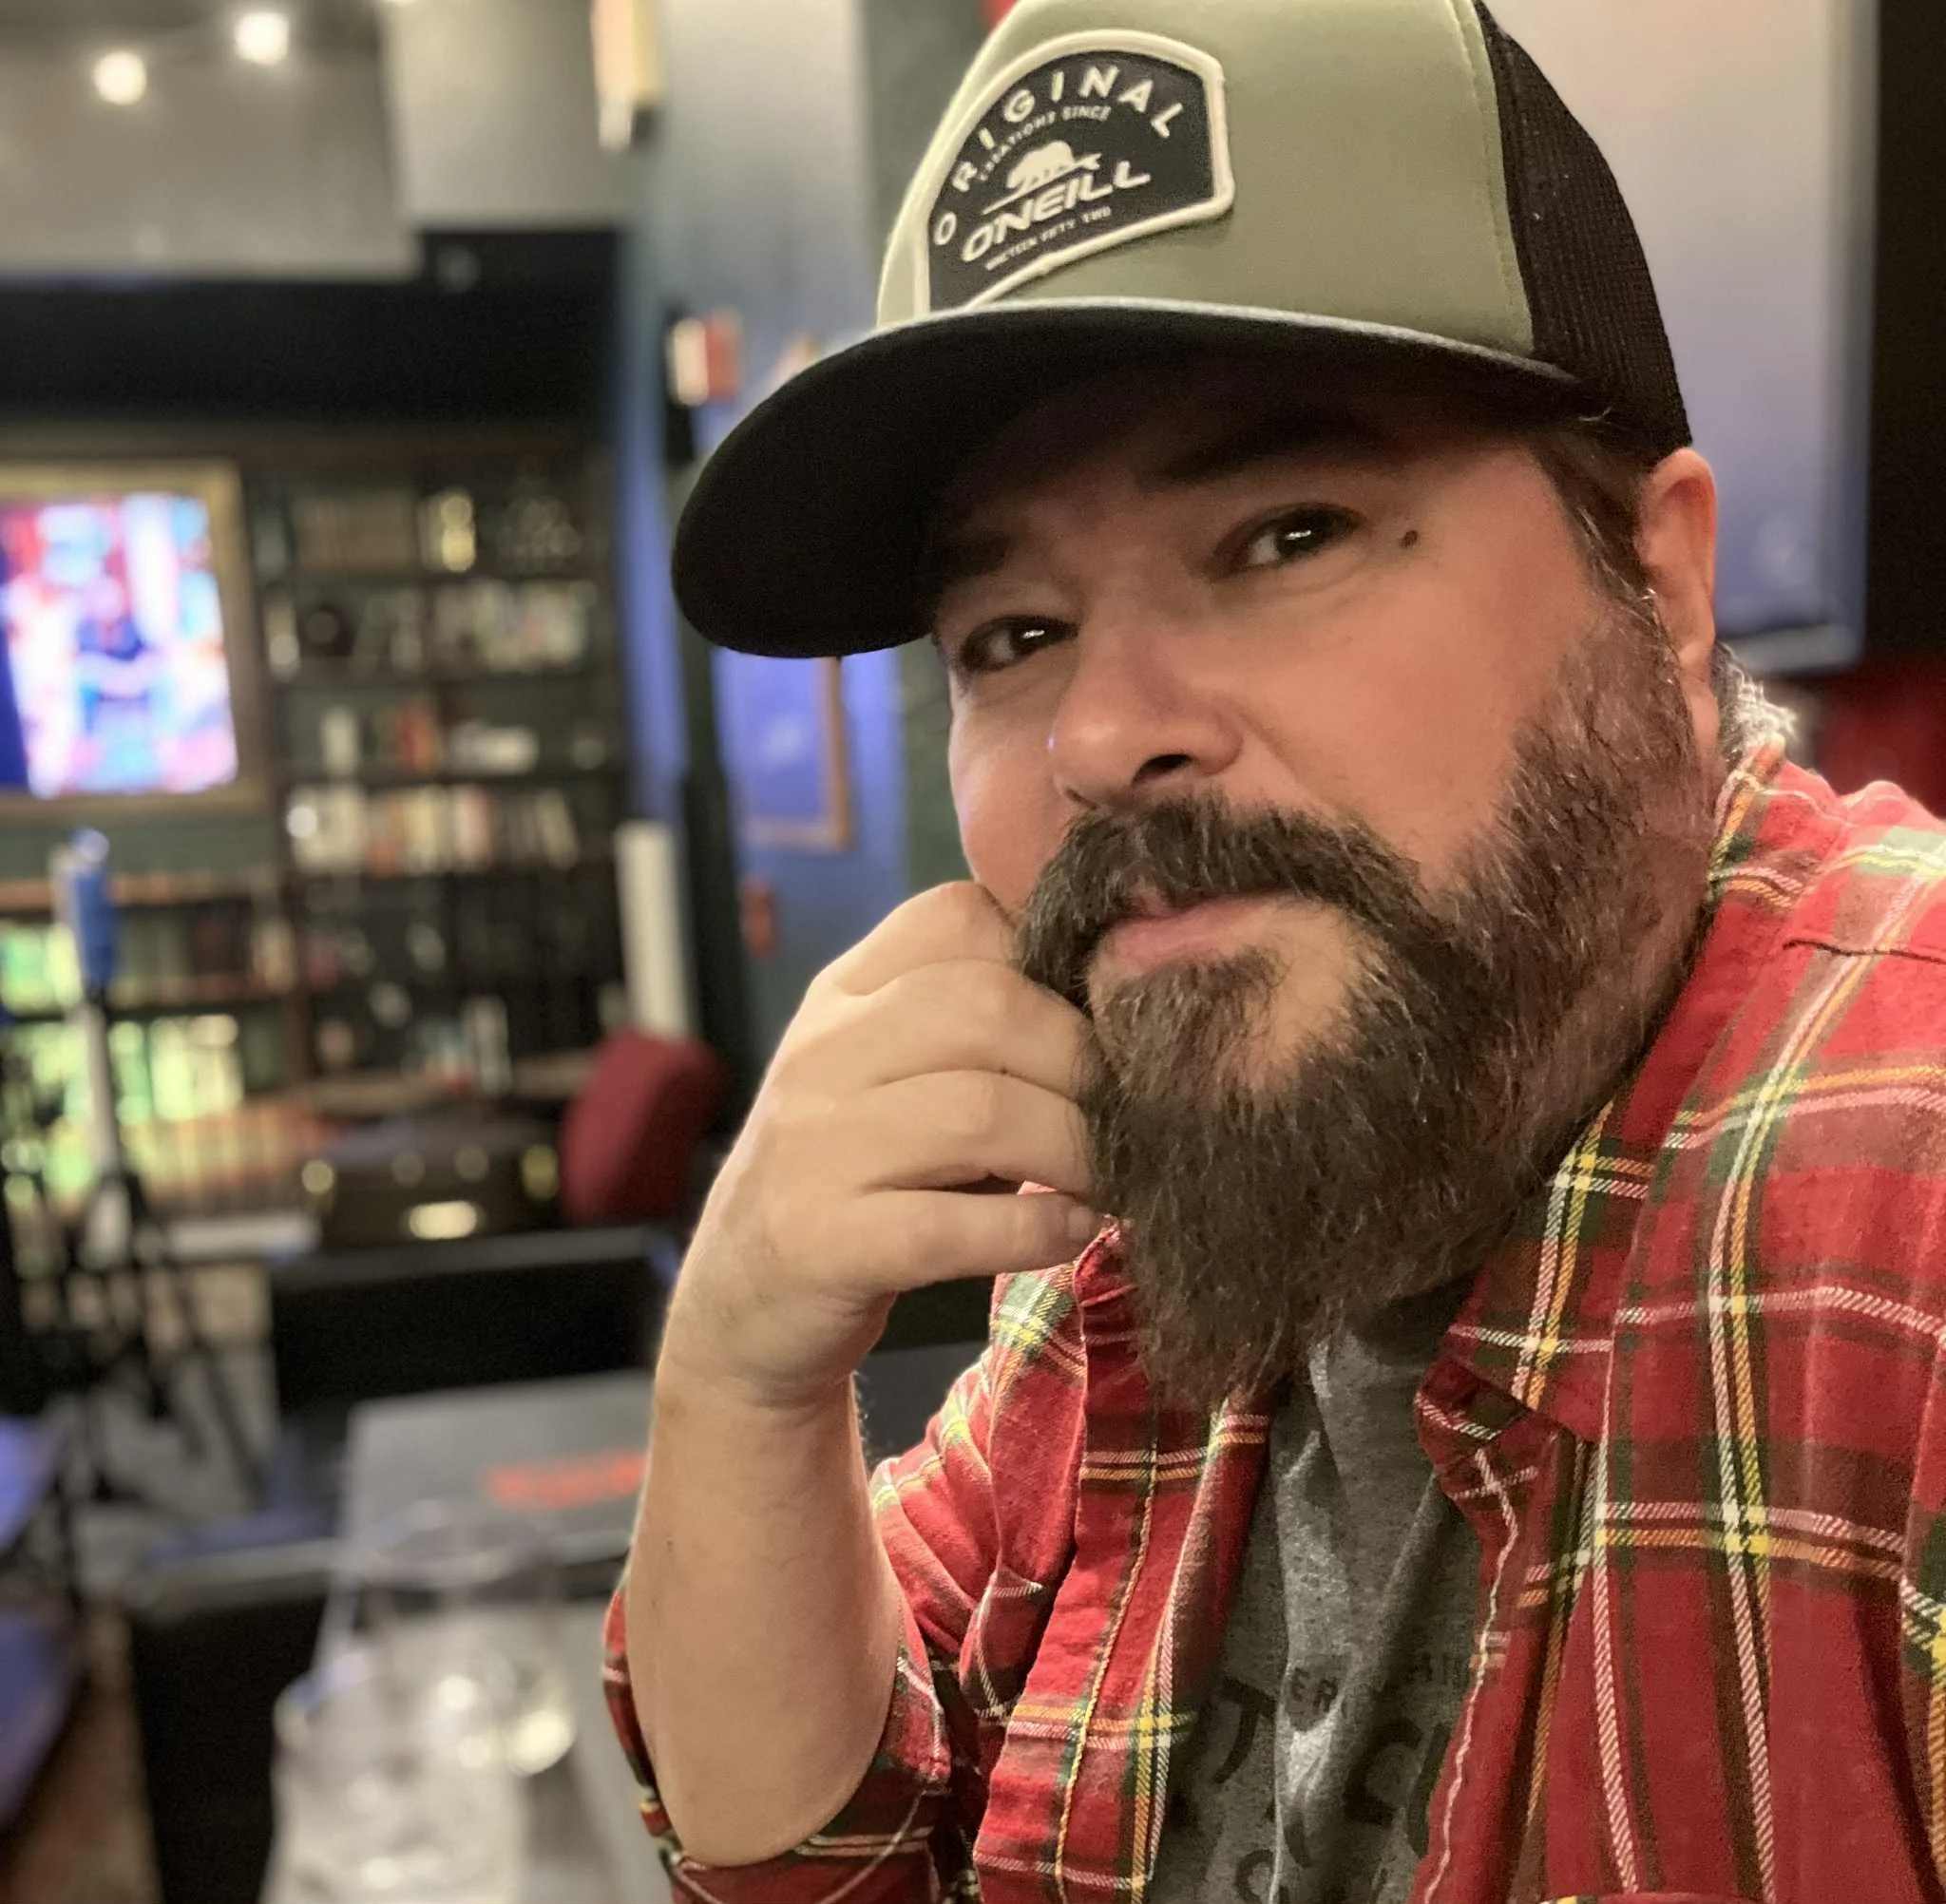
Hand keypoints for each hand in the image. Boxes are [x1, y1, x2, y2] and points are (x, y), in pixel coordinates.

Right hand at [659, 883, 1097, 1411]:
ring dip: (1079, 1150)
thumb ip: (976, 1029)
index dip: (1053, 958)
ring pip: (982, 1113)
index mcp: (845, 993)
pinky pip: (956, 1225)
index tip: (1102, 1020)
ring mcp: (813, 1145)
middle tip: (1129, 1112)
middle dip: (1084, 1062)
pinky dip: (1040, 1228)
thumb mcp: (893, 1076)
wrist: (742, 1305)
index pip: (959, 917)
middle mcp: (822, 1052)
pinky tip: (1073, 1230)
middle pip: (987, 1007)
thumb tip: (1126, 1008)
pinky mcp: (824, 1242)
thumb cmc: (857, 1177)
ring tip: (1115, 1178)